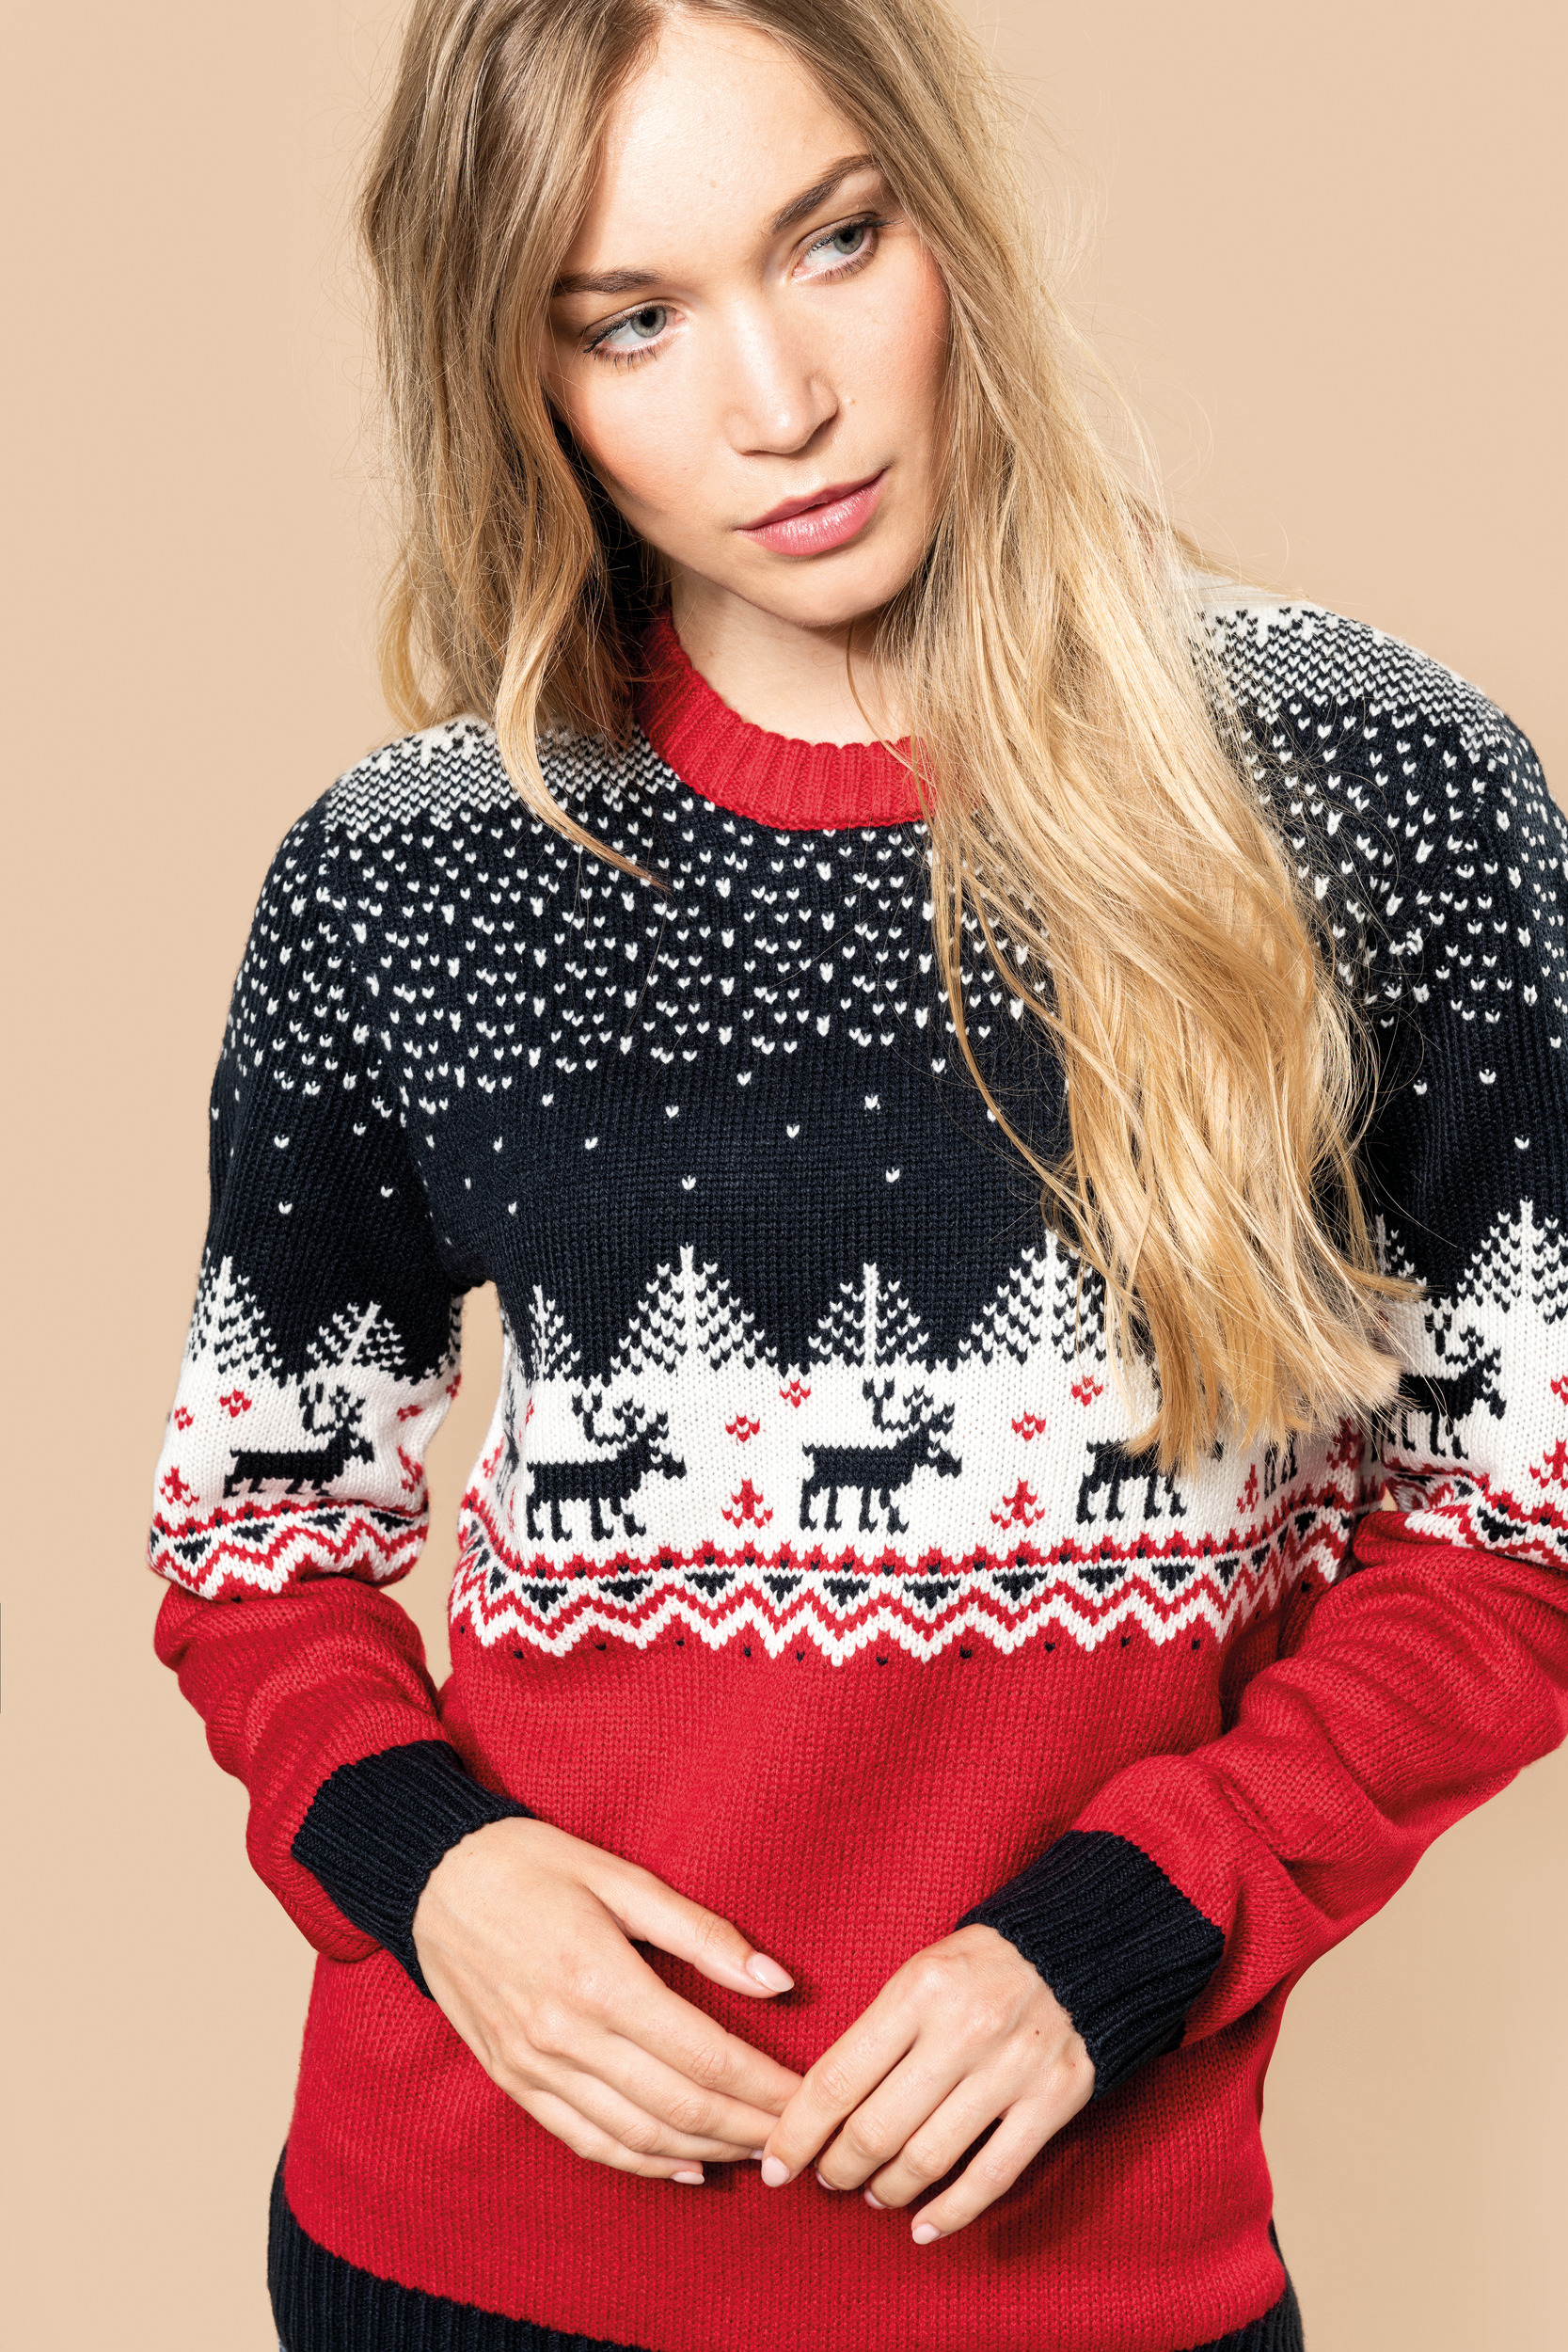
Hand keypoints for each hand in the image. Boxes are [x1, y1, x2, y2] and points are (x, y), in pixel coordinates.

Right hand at [412, 1815, 802, 2183]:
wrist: (433, 1880)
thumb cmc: (535, 1865)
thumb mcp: (622, 1877)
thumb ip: (702, 1933)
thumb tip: (778, 1981)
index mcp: (601, 1979)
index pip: (706, 2057)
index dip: (766, 2087)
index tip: (810, 2097)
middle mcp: (566, 2035)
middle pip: (679, 2107)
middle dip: (749, 2130)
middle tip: (800, 2139)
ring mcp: (534, 2067)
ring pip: (636, 2136)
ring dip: (706, 2152)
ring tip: (758, 2153)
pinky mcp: (513, 2082)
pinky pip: (585, 2140)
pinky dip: (641, 2163)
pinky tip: (685, 2166)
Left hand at [757, 1922, 1092, 2239]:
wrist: (1082, 1946)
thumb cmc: (982, 1965)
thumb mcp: (920, 1971)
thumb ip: (877, 2032)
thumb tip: (820, 2106)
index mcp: (918, 1989)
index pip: (837, 2078)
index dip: (796, 2133)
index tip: (774, 2165)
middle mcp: (962, 2030)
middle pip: (876, 2129)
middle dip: (838, 2167)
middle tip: (827, 2178)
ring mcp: (1012, 2068)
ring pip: (927, 2159)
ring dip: (887, 2190)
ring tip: (873, 2193)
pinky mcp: (1055, 2099)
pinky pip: (992, 2175)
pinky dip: (952, 2212)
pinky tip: (924, 2227)